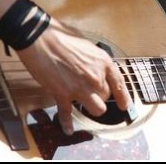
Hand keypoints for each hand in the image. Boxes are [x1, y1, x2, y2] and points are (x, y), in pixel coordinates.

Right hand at [15, 18, 132, 134]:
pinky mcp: (62, 95)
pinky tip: (68, 130)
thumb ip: (94, 60)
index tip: (124, 106)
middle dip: (99, 94)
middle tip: (89, 90)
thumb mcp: (87, 45)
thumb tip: (94, 68)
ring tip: (84, 103)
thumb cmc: (62, 36)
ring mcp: (80, 88)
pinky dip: (67, 124)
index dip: (123, 97)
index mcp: (103, 62)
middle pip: (106, 96)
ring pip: (97, 109)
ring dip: (91, 107)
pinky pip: (67, 115)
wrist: (41, 39)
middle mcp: (95, 77)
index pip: (119, 84)